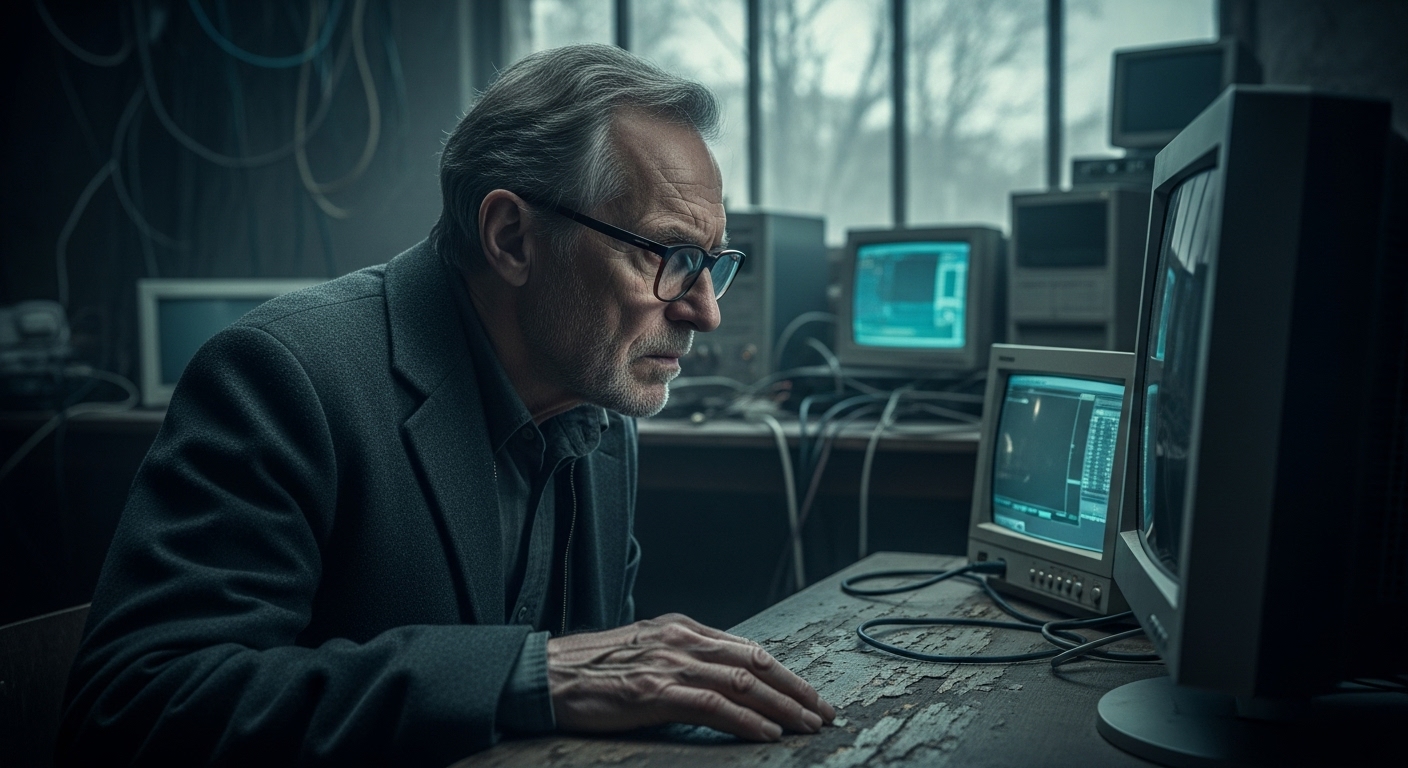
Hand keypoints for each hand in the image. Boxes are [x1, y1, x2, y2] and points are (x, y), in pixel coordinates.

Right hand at [546, 613, 835, 740]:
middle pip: (754, 664)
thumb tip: (722, 680)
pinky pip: (712, 706)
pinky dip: (747, 721)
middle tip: (825, 713)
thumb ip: (682, 660)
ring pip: (742, 684)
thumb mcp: (644, 653)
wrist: (544, 676)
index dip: (785, 673)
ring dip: (782, 707)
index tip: (810, 694)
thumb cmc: (591, 672)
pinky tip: (767, 734)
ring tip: (808, 726)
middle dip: (796, 690)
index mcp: (681, 629)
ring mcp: (668, 665)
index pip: (747, 649)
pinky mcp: (653, 692)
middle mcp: (681, 641)